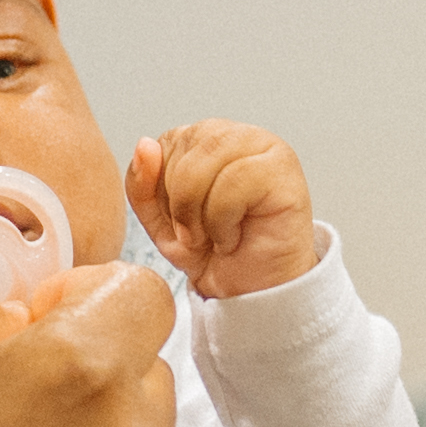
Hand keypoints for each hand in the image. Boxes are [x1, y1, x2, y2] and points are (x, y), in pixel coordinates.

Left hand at [127, 120, 322, 300]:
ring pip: (207, 160)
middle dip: (178, 202)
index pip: (167, 143)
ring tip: (213, 238)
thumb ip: (142, 184)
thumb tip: (145, 144)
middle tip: (194, 236)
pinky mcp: (283, 167)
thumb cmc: (213, 252)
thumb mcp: (161, 221)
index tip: (179, 222)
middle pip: (185, 146)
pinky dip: (223, 220)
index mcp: (206, 139)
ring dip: (198, 212)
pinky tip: (233, 238)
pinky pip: (235, 179)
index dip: (162, 188)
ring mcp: (264, 146)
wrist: (250, 291)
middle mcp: (236, 135)